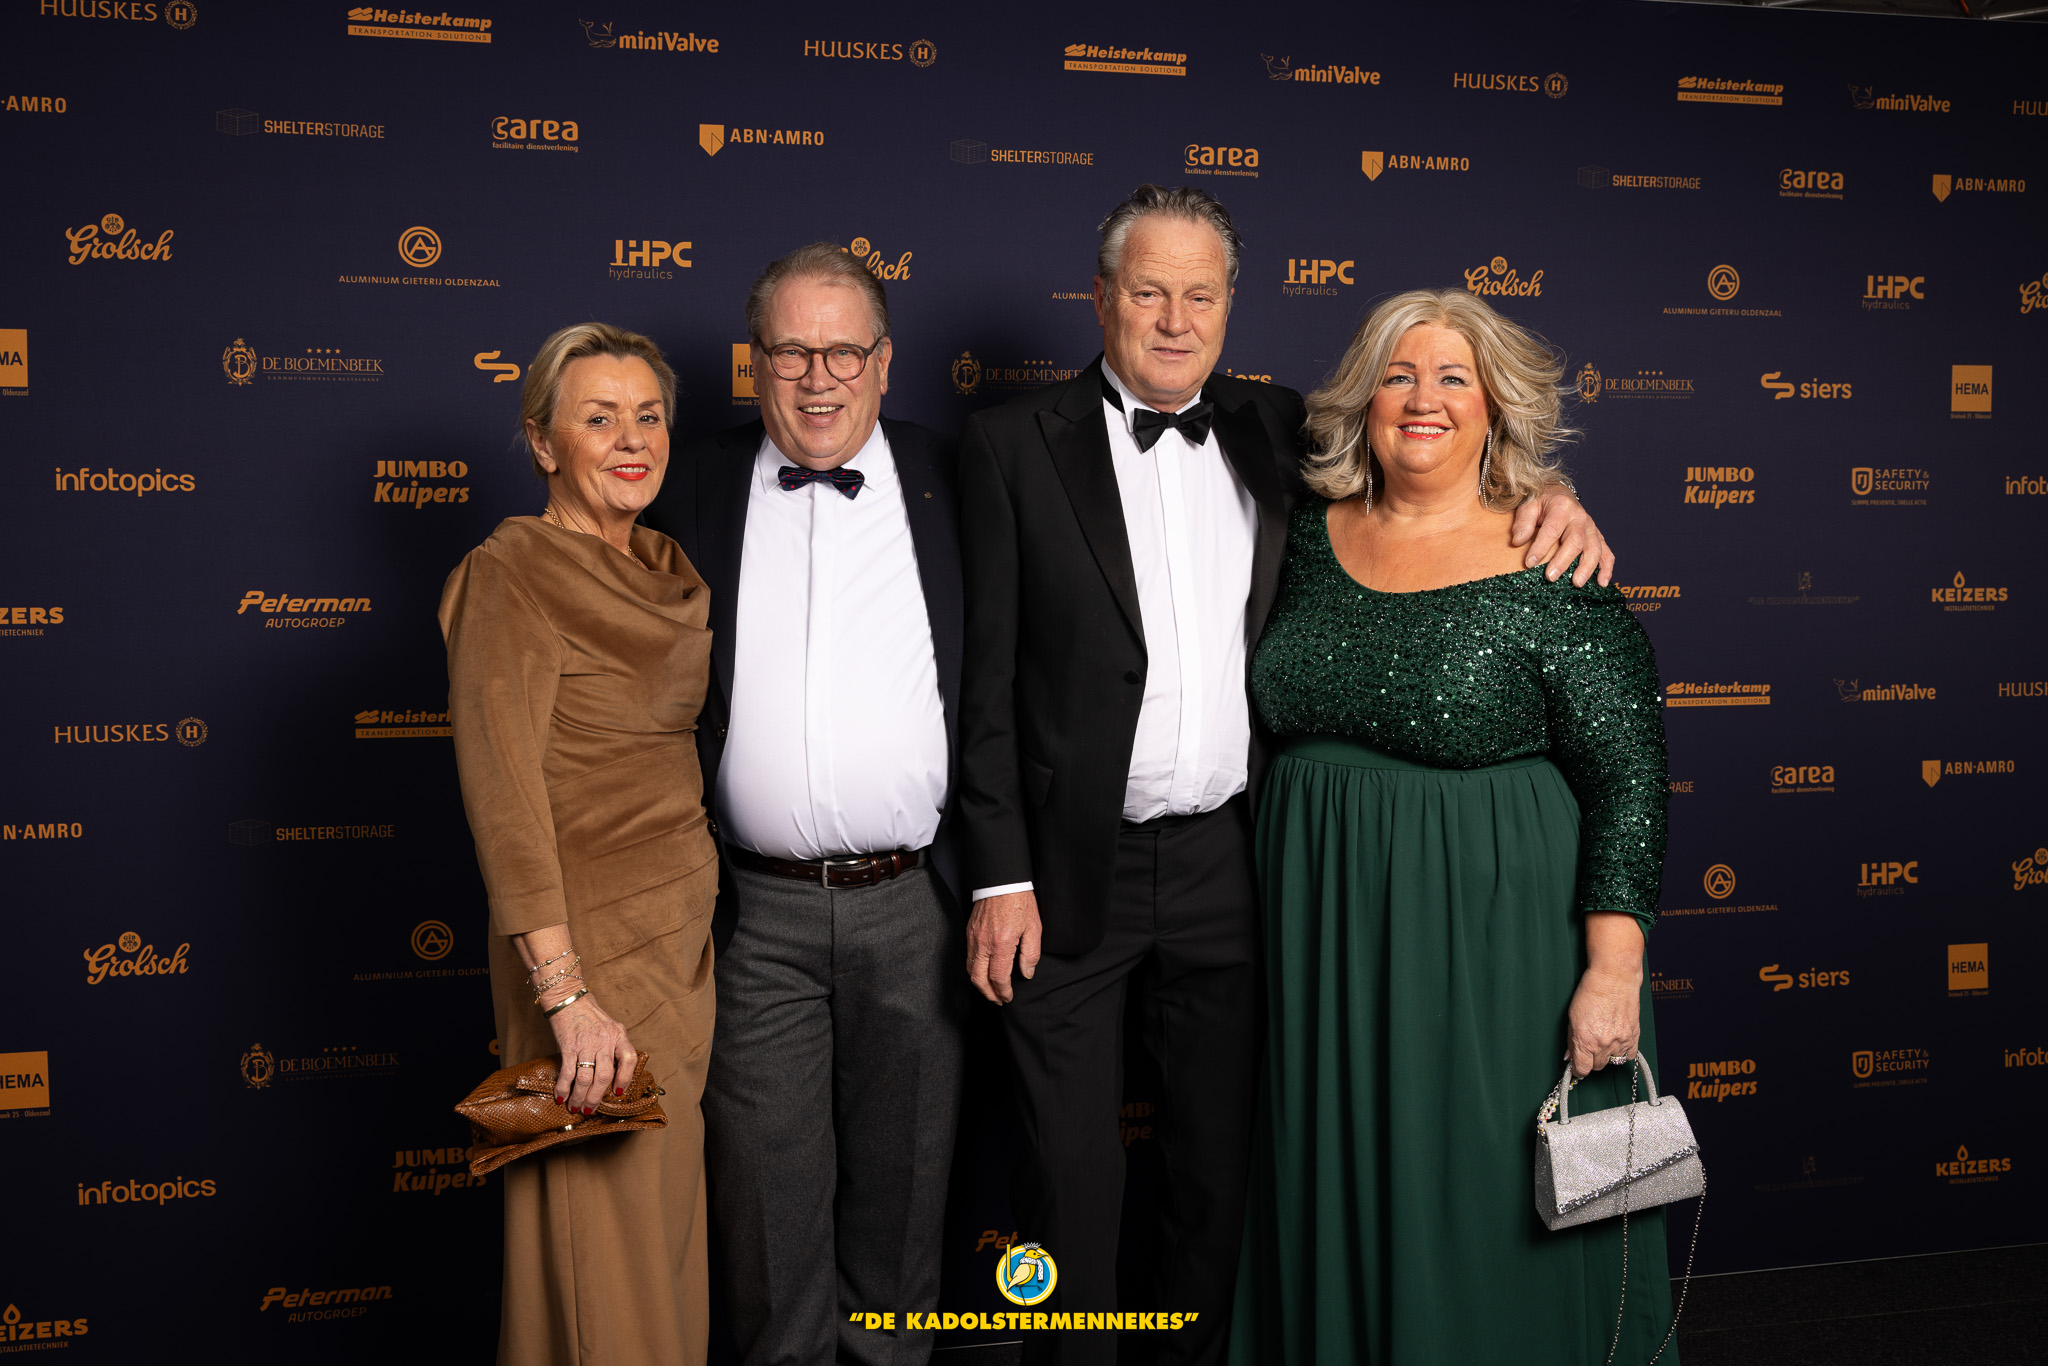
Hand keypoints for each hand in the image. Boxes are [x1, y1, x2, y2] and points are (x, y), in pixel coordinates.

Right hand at [548, 994, 637, 1113]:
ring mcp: (586, 1043)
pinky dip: (564, 1088)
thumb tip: (611, 1076)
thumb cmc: (589, 1014)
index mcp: (618, 1034)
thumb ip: (613, 1047)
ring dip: (579, 1097)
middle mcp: (605, 1040)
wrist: (568, 998)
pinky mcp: (568, 1046)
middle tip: (590, 1110)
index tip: (618, 1093)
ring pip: (585, 1078)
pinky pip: (568, 1072)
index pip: (629, 1059)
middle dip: (596, 1097)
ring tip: (575, 1108)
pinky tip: (561, 1097)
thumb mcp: (610, 1027)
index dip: (625, 1078)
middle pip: (604, 1076)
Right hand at [966, 890, 1041, 1004]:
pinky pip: (968, 957)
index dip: (1003, 991)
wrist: (1002, 881)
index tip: (1008, 997)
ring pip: (970, 970)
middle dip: (988, 994)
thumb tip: (1027, 973)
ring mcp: (973, 938)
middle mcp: (983, 943)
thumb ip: (1030, 954)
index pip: (998, 978)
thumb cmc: (1020, 902)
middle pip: (979, 979)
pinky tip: (984, 972)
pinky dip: (974, 970)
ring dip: (979, 984)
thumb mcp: (1034, 928)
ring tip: (991, 990)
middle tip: (998, 1000)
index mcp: (1001, 944)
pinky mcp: (969, 932)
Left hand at [1510, 485, 1614, 587]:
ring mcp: (1591, 528)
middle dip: (1563, 561)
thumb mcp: (1528, 506)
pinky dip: (1606, 568)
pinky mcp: (1597, 537)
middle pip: (1575, 541)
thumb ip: (1523, 522)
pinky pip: (1607, 553)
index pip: (1552, 529)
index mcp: (1562, 507)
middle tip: (1551, 577)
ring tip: (1577, 584)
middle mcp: (1580, 517)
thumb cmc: (1541, 503)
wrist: (1559, 494)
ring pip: (1594, 548)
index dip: (1541, 547)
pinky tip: (1602, 583)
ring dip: (1587, 567)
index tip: (1529, 563)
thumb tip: (1518, 541)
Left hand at [1568, 911, 1643, 1076]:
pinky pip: (1629, 1056)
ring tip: (1603, 1041)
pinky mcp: (1634, 1036)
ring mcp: (1621, 1041)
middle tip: (1589, 1047)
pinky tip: (1616, 1042)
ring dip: (1607, 1056)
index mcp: (1585, 1040)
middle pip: (1597, 1066)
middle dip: (1591, 1060)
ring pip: (1613, 1062)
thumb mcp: (1572, 1016)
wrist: (1614, 977)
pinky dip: (1622, 1052)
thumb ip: (1571, 1040)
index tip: (1577, 1066)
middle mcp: (1603, 1044)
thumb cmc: (1591, 992)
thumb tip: (1570, 1057)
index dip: (1578, 1069)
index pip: (1582, 1069)